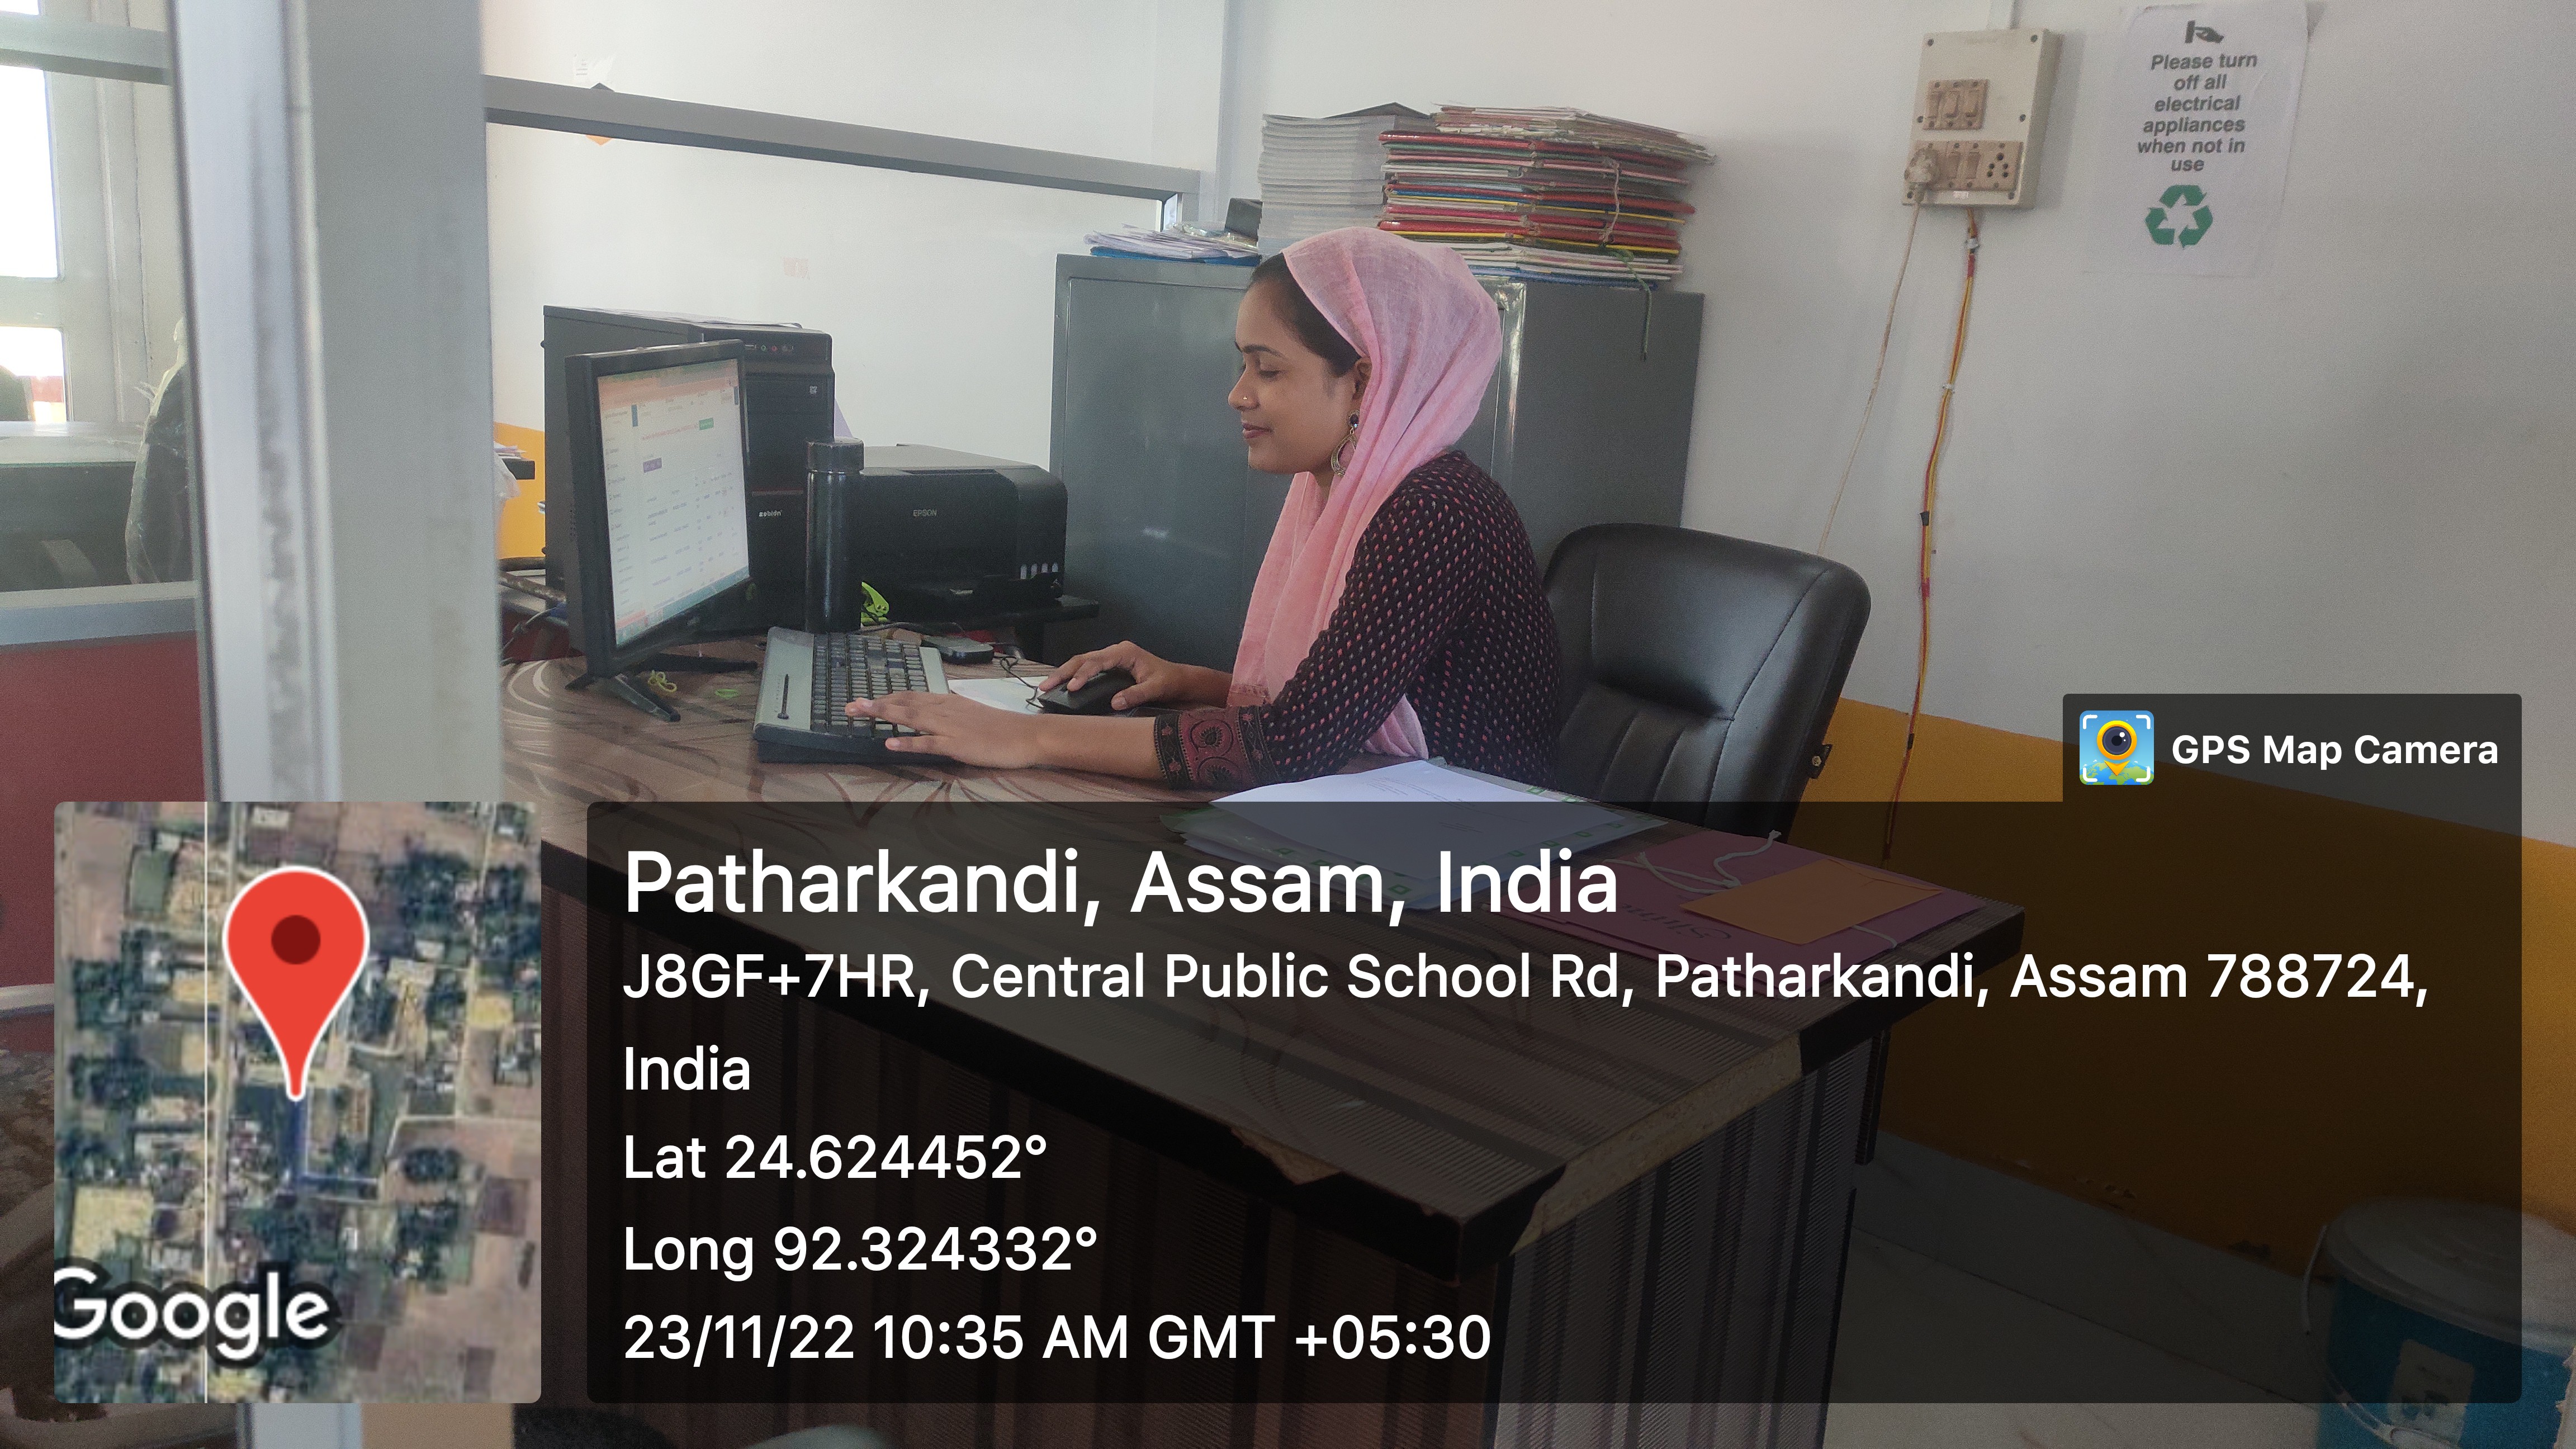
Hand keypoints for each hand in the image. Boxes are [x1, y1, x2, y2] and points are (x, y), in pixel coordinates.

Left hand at [847, 691, 1047, 767]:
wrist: (1026, 735)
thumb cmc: (1001, 728)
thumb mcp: (971, 713)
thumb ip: (950, 712)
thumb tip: (932, 710)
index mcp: (948, 702)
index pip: (911, 696)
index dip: (886, 698)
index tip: (865, 701)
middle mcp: (945, 710)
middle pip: (905, 703)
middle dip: (876, 704)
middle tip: (850, 706)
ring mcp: (950, 727)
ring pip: (911, 717)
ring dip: (884, 714)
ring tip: (860, 713)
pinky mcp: (958, 744)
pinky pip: (929, 742)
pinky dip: (908, 742)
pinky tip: (890, 743)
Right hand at [1039, 640, 1222, 710]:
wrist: (1179, 680)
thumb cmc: (1169, 682)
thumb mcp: (1156, 689)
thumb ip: (1136, 694)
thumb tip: (1114, 703)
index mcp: (1125, 652)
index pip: (1097, 662)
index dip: (1082, 674)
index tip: (1071, 688)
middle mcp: (1115, 651)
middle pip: (1083, 659)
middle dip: (1063, 672)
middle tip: (1044, 685)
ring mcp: (1112, 657)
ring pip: (1082, 662)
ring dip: (1064, 673)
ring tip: (1046, 686)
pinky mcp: (1111, 665)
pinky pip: (1088, 667)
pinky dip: (1074, 675)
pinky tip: (1062, 685)